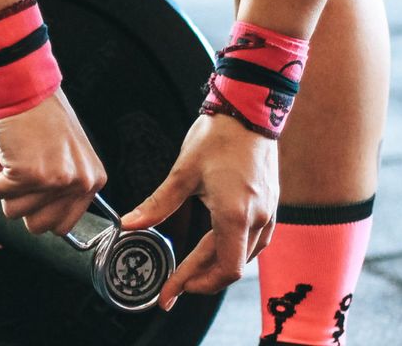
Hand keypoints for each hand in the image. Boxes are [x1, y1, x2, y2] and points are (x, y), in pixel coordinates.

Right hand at [0, 89, 106, 235]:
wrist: (25, 86)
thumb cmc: (41, 115)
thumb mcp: (67, 155)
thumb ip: (63, 186)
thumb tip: (42, 219)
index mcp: (92, 180)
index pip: (63, 226)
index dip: (38, 211)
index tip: (30, 191)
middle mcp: (78, 183)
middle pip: (37, 226)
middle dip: (20, 202)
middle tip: (17, 174)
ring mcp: (54, 180)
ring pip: (13, 211)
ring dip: (3, 186)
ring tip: (9, 157)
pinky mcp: (28, 174)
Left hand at [121, 114, 279, 310]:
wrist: (251, 109)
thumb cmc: (219, 136)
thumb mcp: (183, 172)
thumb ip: (158, 203)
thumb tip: (129, 224)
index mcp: (235, 215)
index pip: (221, 269)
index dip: (193, 285)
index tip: (170, 293)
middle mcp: (258, 219)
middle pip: (231, 268)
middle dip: (201, 280)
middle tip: (175, 286)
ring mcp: (269, 213)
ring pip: (246, 257)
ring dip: (218, 267)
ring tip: (192, 271)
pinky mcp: (272, 205)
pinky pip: (256, 242)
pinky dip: (234, 252)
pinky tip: (218, 248)